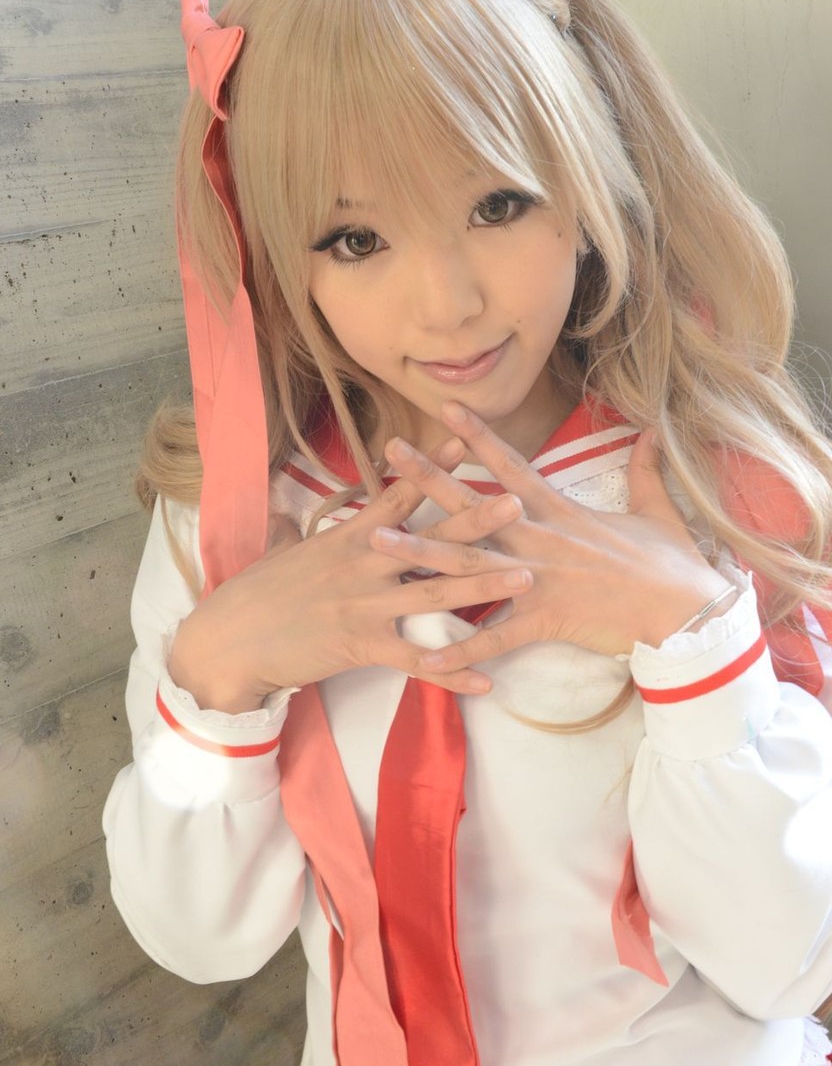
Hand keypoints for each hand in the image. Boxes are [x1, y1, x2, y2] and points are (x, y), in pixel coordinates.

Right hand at [167, 436, 533, 711]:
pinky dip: (453, 673)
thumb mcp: (282, 551)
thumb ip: (298, 532)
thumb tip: (289, 515)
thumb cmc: (255, 593)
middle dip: (476, 521)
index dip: (430, 467)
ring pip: (435, 596)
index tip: (463, 443)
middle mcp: (364, 565)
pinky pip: (417, 663)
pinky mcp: (361, 646)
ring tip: (526, 578)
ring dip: (484, 587)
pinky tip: (486, 680)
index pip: (397, 495)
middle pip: (429, 538)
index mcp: (349, 537)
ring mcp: (365, 606)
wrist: (230, 639)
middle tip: (518, 504)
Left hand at [369, 403, 733, 671]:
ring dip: (420, 551)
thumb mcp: (658, 508)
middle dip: (428, 477)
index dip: (478, 434)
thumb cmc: (672, 563)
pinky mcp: (544, 618)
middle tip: (389, 453)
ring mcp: (537, 578)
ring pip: (466, 563)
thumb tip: (653, 431)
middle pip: (472, 503)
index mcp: (560, 511)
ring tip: (377, 541)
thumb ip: (645, 470)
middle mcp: (539, 538)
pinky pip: (493, 637)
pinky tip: (423, 655)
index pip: (510, 464)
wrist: (687, 610)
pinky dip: (459, 649)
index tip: (446, 410)